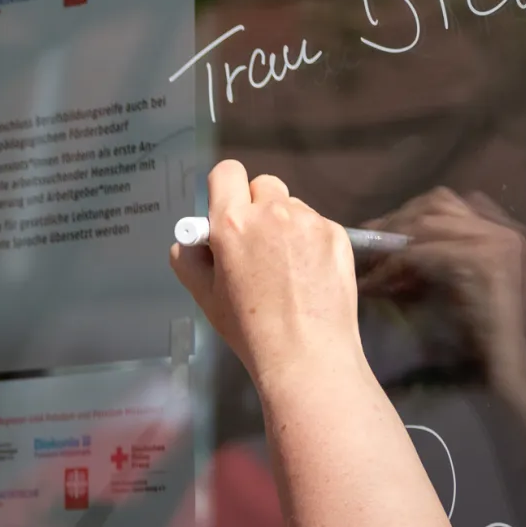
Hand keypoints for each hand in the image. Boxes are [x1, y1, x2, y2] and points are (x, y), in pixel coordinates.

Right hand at [168, 159, 360, 389]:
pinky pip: (316, 224)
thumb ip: (188, 260)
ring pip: (291, 206)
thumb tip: (189, 241)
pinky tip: (307, 275)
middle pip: (262, 184)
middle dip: (255, 206)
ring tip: (285, 268)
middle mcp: (272, 212)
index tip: (225, 211)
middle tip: (254, 245)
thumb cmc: (250, 330)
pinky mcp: (336, 234)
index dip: (223, 189)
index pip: (226, 173)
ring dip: (284, 224)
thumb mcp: (204, 297)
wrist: (307, 353)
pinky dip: (309, 241)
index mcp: (232, 224)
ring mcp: (309, 221)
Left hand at [359, 188, 525, 386]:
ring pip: (428, 221)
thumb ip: (436, 267)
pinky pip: (424, 252)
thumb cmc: (488, 344)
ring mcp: (503, 242)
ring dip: (392, 243)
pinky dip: (394, 266)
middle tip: (366, 249)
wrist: (521, 374)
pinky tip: (377, 285)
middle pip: (439, 202)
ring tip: (370, 269)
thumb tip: (388, 254)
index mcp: (510, 233)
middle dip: (396, 222)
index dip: (411, 215)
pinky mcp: (487, 262)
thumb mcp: (458, 293)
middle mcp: (510, 230)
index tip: (379, 236)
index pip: (452, 203)